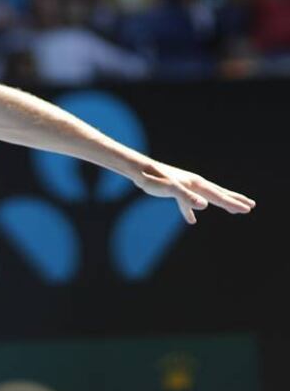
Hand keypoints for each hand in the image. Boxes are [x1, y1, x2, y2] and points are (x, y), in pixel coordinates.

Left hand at [134, 161, 255, 224]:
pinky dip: (191, 210)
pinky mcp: (175, 190)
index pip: (219, 196)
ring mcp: (185, 186)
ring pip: (207, 196)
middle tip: (251, 206)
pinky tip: (191, 220)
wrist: (138, 170)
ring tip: (232, 209)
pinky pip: (188, 202)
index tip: (249, 209)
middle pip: (218, 193)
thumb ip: (187, 197)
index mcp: (196, 184)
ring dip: (220, 202)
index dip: (234, 203)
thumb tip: (205, 206)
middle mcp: (194, 183)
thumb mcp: (171, 189)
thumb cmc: (154, 179)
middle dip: (234, 200)